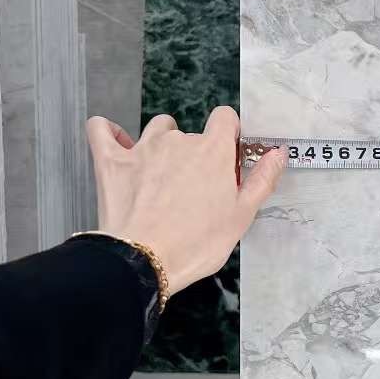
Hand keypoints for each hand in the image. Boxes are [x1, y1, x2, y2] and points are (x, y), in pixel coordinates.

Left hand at [85, 106, 287, 295]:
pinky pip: (101, 130)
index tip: (226, 158)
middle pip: (191, 132)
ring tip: (160, 174)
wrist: (144, 260)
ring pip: (156, 129)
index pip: (225, 117)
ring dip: (160, 143)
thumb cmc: (197, 243)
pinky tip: (116, 143)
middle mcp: (179, 140)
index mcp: (213, 151)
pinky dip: (108, 132)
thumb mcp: (241, 216)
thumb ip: (262, 179)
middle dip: (195, 154)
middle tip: (194, 189)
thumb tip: (277, 153)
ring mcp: (142, 147)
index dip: (228, 135)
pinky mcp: (111, 160)